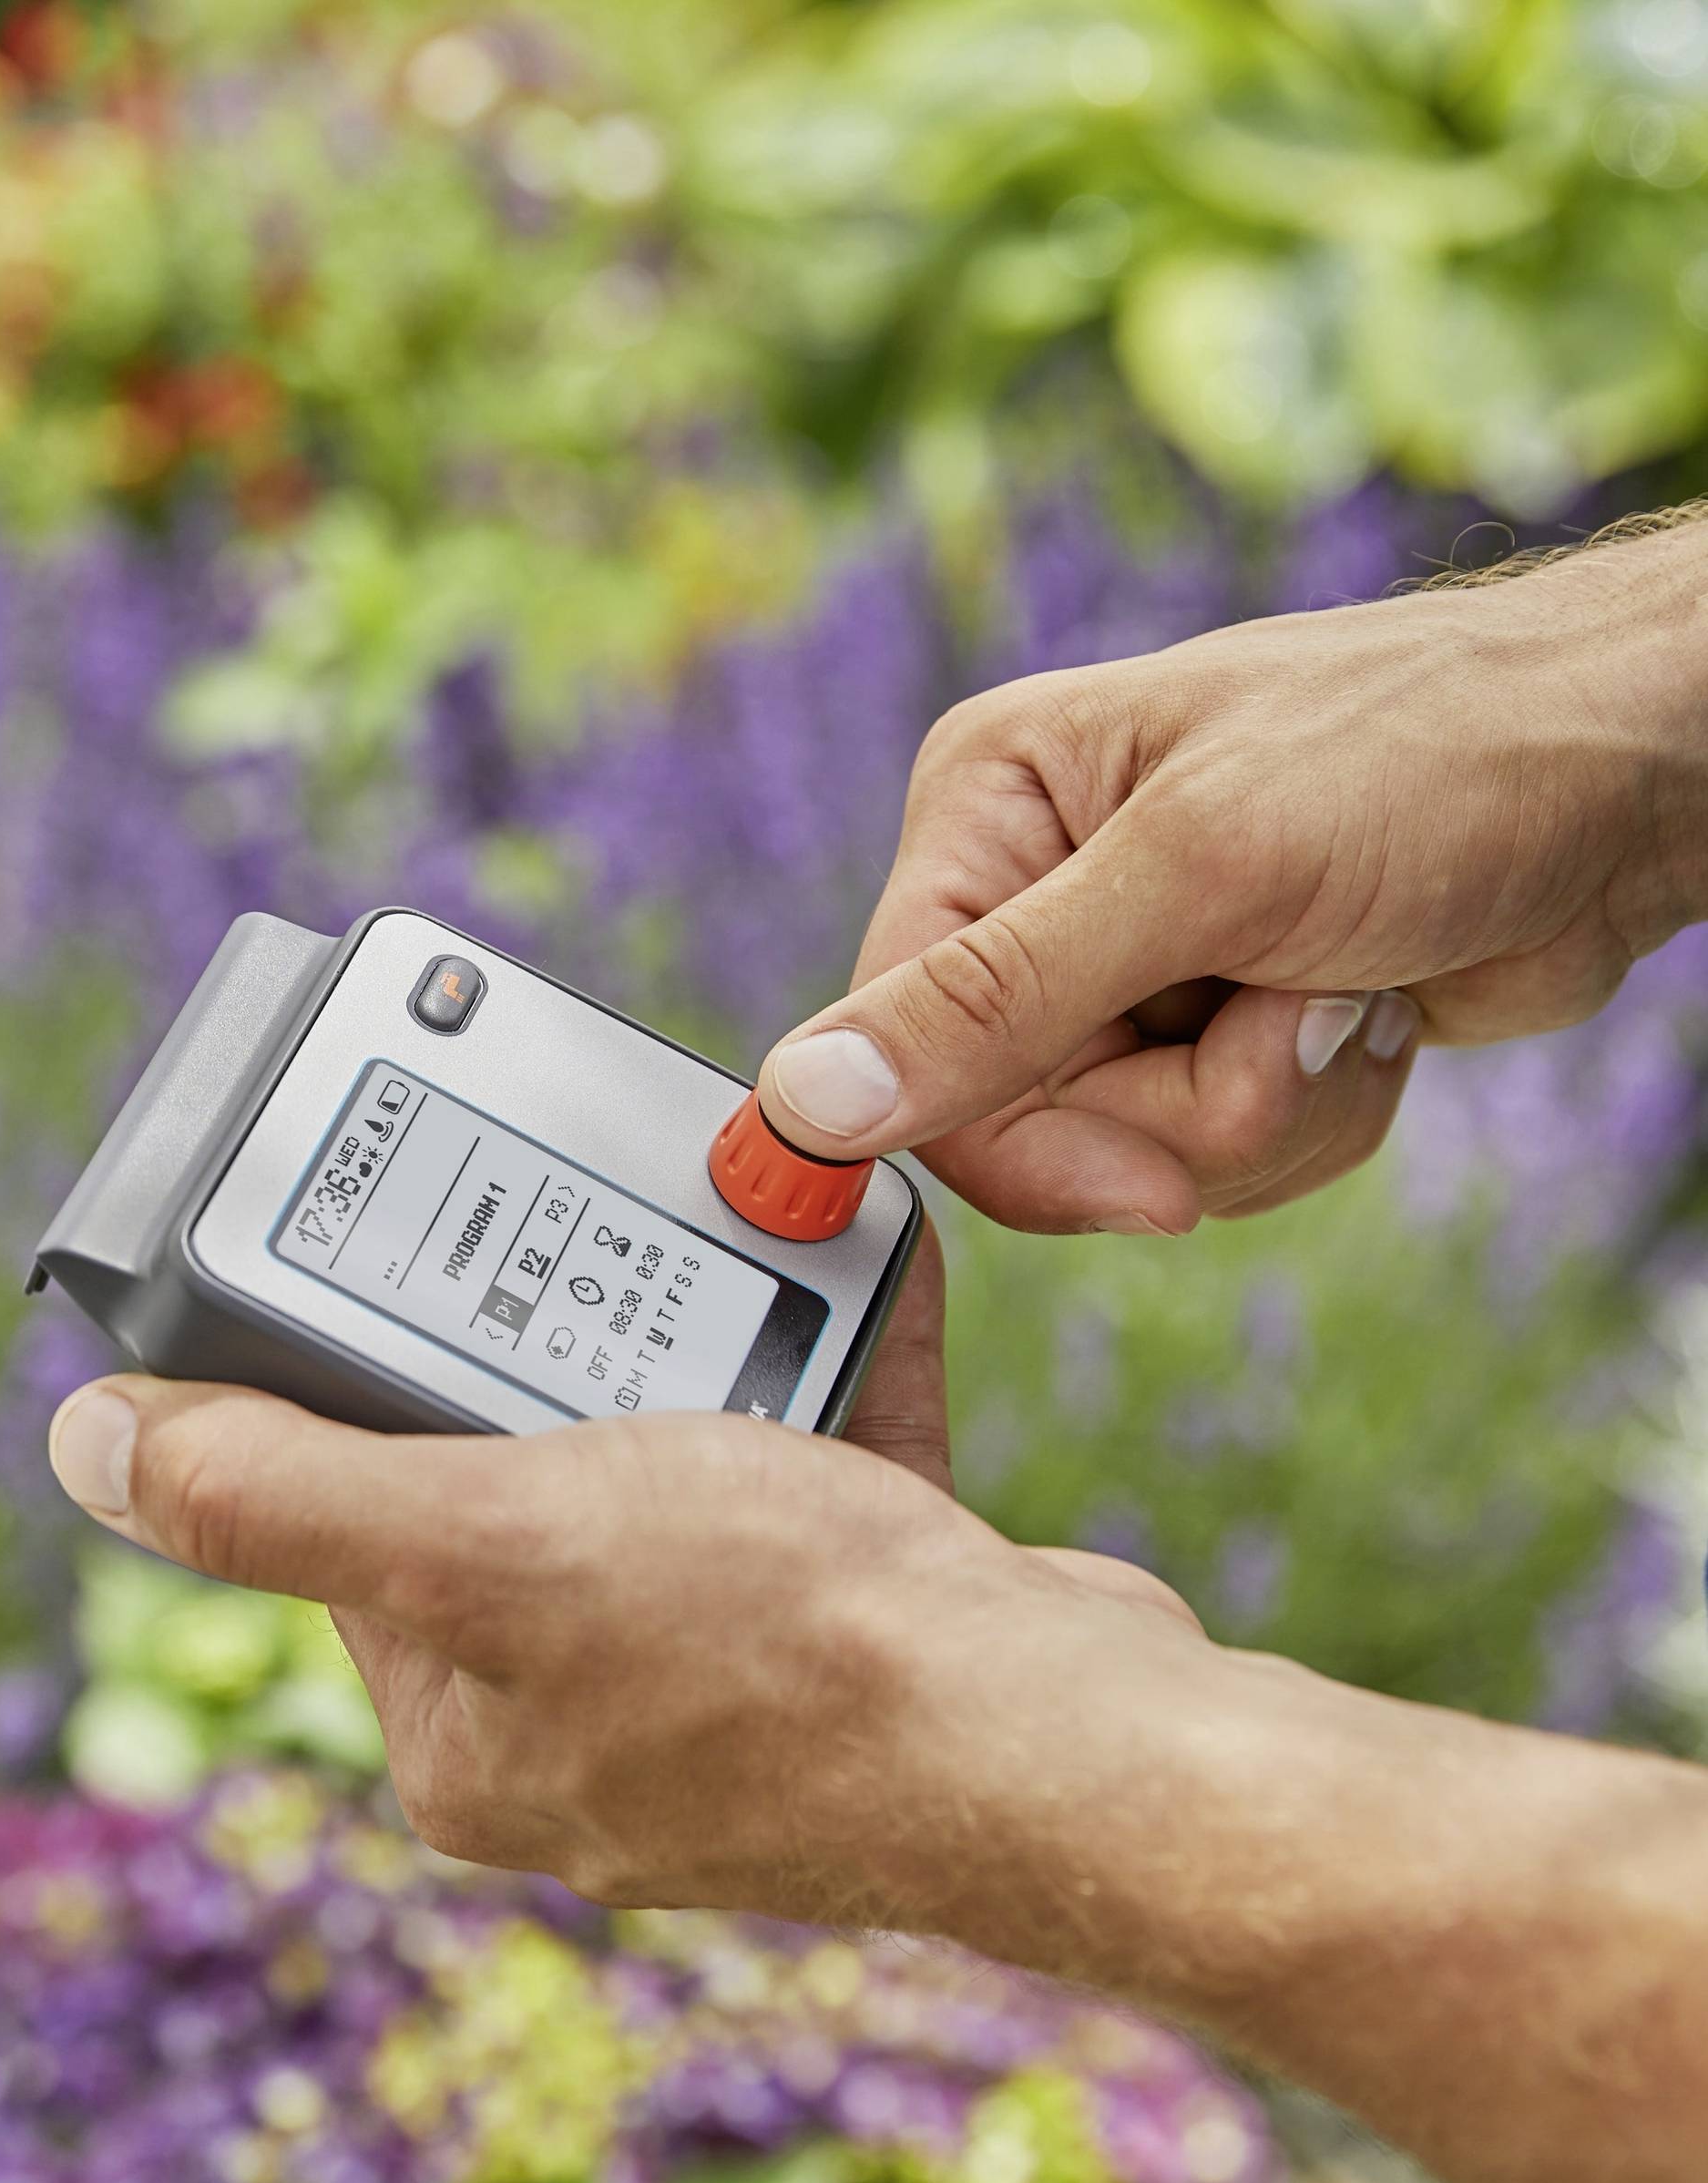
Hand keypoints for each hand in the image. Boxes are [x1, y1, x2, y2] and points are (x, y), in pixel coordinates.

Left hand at [43, 1237, 1206, 1924]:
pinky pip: (800, 1466)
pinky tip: (829, 1267)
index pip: (352, 1528)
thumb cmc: (789, 1650)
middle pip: (514, 1481)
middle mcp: (584, 1729)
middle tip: (567, 1227)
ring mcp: (725, 1689)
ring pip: (667, 1461)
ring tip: (715, 1233)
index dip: (360, 1385)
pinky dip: (815, 1367)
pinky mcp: (850, 1638)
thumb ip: (280, 1494)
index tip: (400, 1265)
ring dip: (691, 1340)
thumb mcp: (489, 1537)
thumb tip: (91, 1448)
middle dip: (549, 1345)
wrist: (1080, 1733)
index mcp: (470, 1734)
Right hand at [757, 517, 1707, 1233]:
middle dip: (1180, 1109)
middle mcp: (1035, 891)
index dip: (1018, 1140)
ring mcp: (1130, 969)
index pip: (907, 1042)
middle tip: (1285, 1016)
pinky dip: (1307, 1114)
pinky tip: (1360, 1012)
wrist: (1635, 780)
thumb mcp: (1198, 874)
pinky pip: (1213, 1153)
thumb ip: (992, 1002)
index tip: (1146, 1187)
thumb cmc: (1433, 754)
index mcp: (988, 812)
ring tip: (1337, 991)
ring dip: (1259, 1110)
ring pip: (1124, 1152)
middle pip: (1020, 1119)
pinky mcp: (1216, 1029)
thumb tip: (800, 1099)